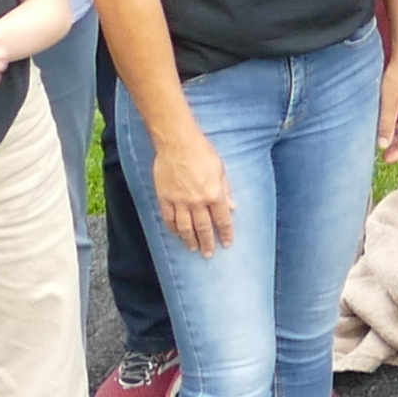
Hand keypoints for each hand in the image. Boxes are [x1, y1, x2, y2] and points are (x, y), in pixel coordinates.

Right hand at [155, 124, 235, 249]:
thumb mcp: (221, 169)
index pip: (222, 220)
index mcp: (214, 193)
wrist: (177, 142)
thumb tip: (233, 207)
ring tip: (192, 248)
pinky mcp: (165, 197)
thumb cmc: (202, 152)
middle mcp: (197, 201)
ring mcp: (179, 200)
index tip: (227, 243)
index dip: (225, 233)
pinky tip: (176, 234)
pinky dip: (173, 228)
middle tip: (208, 254)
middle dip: (207, 242)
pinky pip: (168, 218)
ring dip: (189, 240)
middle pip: (203, 228)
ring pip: (185, 227)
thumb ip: (226, 190)